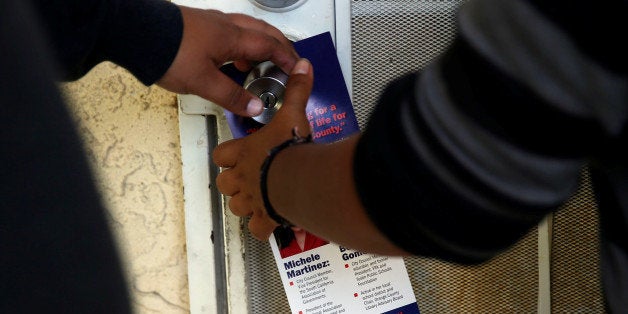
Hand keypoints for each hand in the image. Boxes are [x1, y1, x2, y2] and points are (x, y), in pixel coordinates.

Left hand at [157, 6, 298, 116]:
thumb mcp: (203, 82)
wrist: (135, 33)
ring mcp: (212, 23)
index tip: (299, 69)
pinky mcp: (198, 26)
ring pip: (247, 30)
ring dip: (260, 44)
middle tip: (289, 61)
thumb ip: (231, 95)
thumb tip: (255, 107)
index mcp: (233, 37)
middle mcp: (226, 25)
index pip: (271, 45)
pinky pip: (231, 32)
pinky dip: (241, 45)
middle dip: (280, 46)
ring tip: (260, 65)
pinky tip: (232, 60)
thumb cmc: (169, 53)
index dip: (288, 57)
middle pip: (263, 32)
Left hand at [213, 59, 312, 239]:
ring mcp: (251, 200)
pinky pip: (258, 229)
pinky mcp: (264, 217)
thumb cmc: (289, 149)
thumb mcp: (293, 113)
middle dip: (233, 182)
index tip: (237, 152)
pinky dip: (263, 228)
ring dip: (245, 204)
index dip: (228, 154)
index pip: (222, 154)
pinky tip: (272, 222)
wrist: (297, 179)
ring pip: (236, 206)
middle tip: (249, 178)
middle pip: (224, 183)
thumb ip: (297, 90)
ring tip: (260, 200)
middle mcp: (242, 178)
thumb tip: (302, 66)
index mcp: (243, 153)